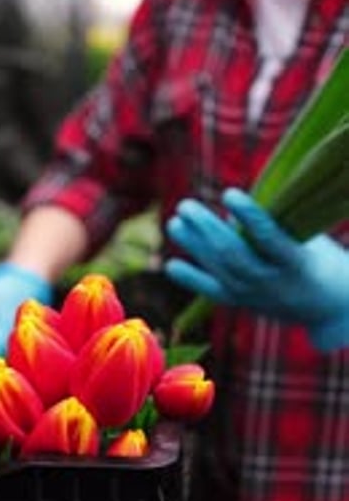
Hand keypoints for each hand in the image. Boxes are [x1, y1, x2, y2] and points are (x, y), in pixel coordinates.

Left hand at [165, 187, 348, 351]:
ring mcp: (256, 296)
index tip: (229, 193)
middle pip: (233, 254)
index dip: (248, 215)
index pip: (269, 237)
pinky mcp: (243, 304)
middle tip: (185, 205)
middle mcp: (273, 282)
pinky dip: (191, 279)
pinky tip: (170, 265)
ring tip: (174, 222)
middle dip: (206, 229)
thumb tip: (226, 212)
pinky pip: (213, 292)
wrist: (330, 307)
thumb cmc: (320, 259)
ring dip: (193, 245)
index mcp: (296, 261)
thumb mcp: (305, 239)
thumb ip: (270, 225)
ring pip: (219, 269)